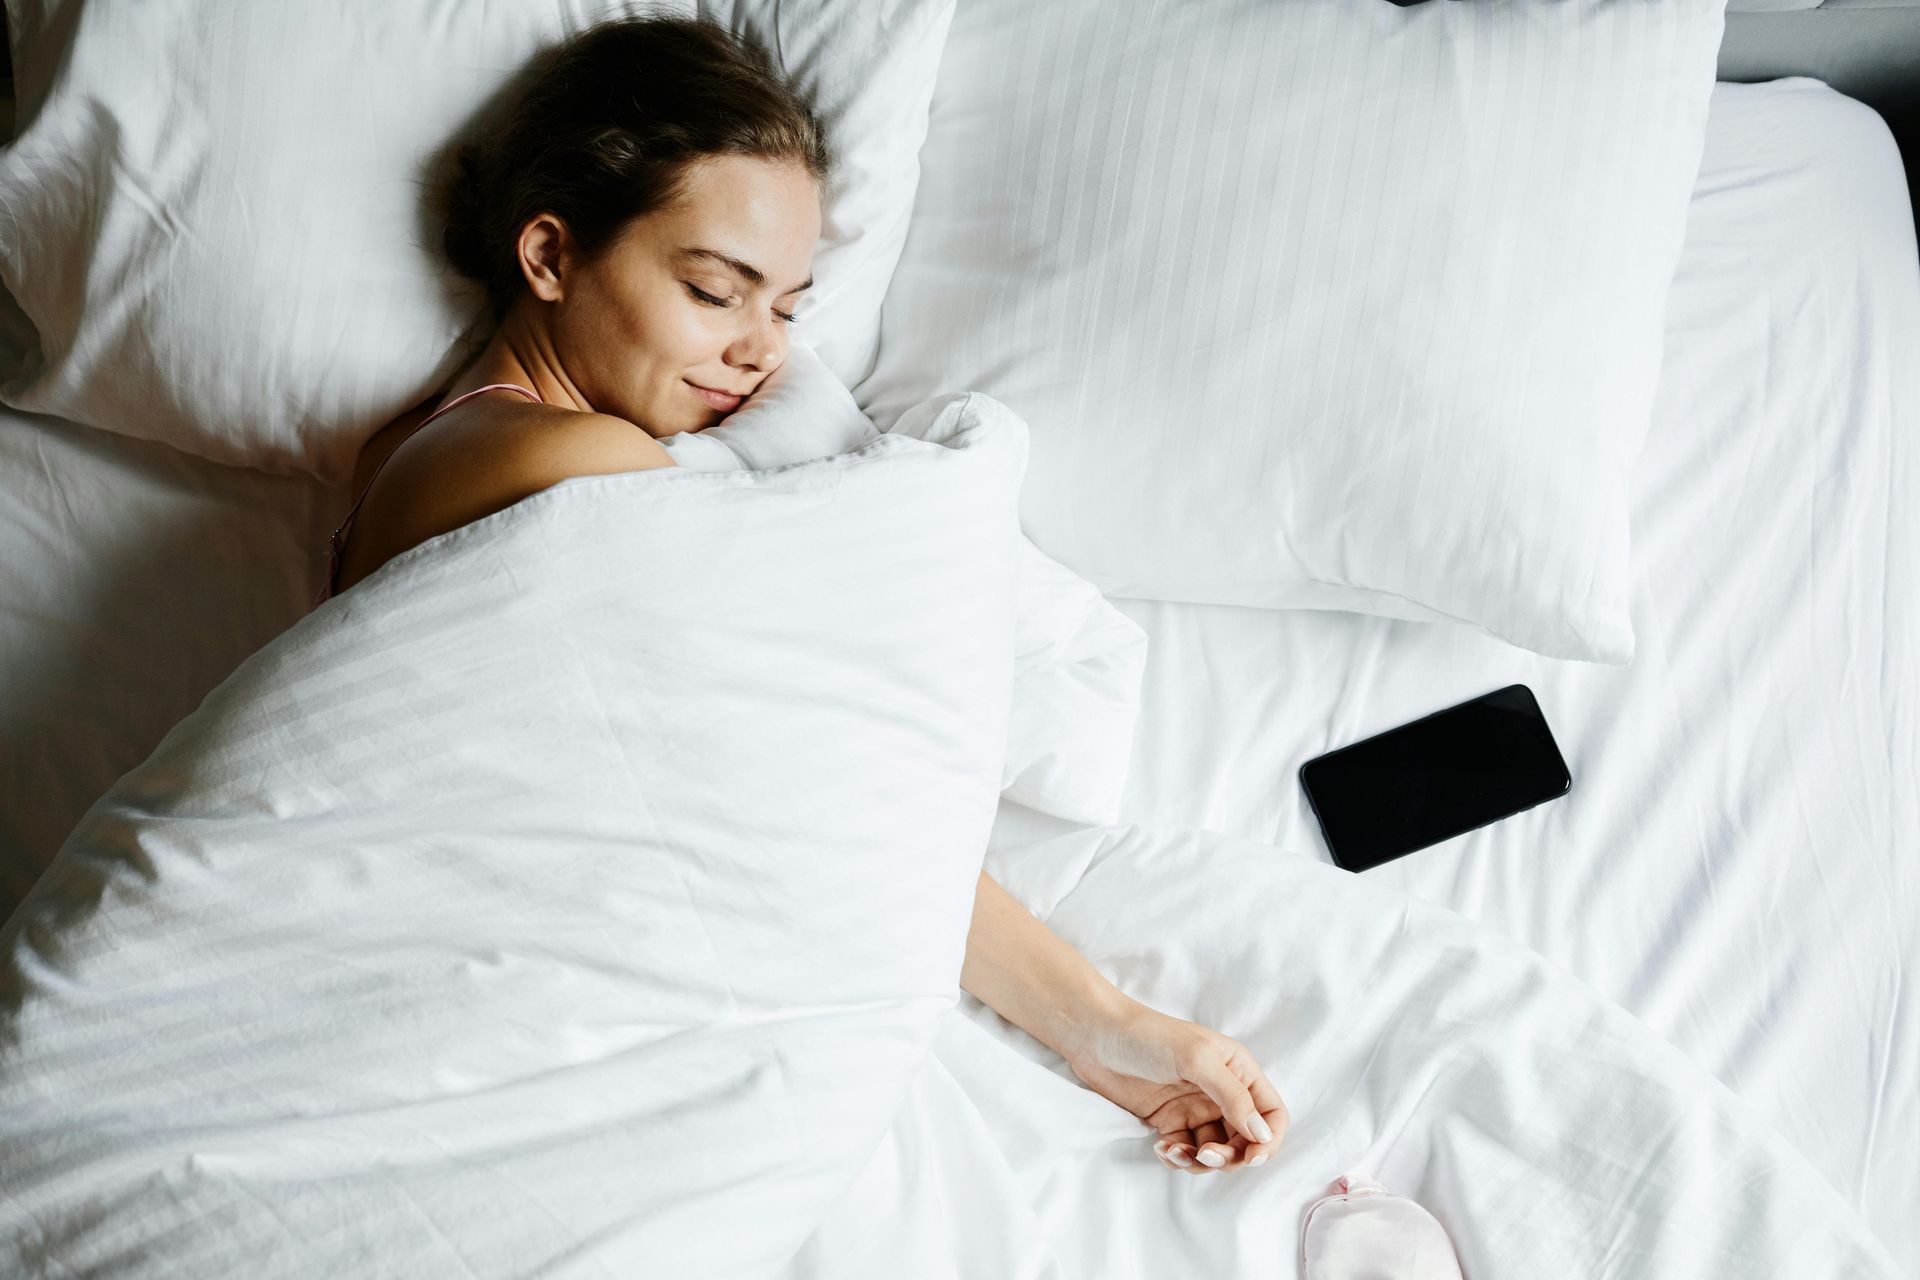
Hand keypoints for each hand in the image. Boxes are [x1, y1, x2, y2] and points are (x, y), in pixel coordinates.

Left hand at [1063, 998, 1289, 1173]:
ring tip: (1175, 1151)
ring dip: (1201, 1162)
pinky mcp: (1169, 1121)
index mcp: (1238, 1070)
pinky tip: (1161, 1148)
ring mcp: (1195, 1108)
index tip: (1252, 1157)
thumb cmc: (1148, 1036)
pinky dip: (1178, 1158)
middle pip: (1246, 1140)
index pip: (1271, 1113)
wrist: (1095, 1037)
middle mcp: (1221, 1092)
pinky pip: (1187, 1152)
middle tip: (1205, 1155)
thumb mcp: (1197, 1060)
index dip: (1269, 1139)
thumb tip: (1262, 1135)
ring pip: (1216, 1152)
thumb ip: (1232, 1097)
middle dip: (1230, 1156)